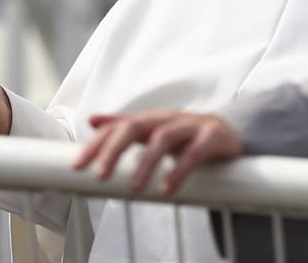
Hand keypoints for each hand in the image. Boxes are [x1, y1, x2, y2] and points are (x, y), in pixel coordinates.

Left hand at [72, 110, 242, 194]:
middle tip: (100, 175)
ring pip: (164, 138)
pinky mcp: (213, 136)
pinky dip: (180, 170)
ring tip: (134, 188)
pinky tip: (167, 188)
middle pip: (136, 126)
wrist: (229, 133)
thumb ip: (124, 126)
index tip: (78, 166)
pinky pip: (195, 152)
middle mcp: (168, 118)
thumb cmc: (185, 135)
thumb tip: (92, 120)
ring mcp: (192, 124)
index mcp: (151, 119)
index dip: (97, 144)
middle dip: (114, 149)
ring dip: (146, 163)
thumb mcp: (153, 130)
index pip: (118, 126)